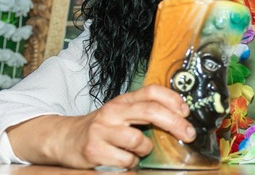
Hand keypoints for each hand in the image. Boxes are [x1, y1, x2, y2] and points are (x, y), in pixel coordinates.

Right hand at [8, 85, 193, 168]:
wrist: (65, 139)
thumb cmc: (102, 127)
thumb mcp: (122, 113)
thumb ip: (144, 111)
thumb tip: (180, 116)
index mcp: (123, 100)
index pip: (151, 91)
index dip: (173, 99)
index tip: (187, 111)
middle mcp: (113, 112)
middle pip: (151, 111)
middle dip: (175, 123)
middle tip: (189, 134)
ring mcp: (102, 130)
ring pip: (139, 141)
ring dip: (146, 149)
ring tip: (139, 151)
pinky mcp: (93, 150)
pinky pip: (125, 160)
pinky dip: (131, 163)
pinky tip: (124, 159)